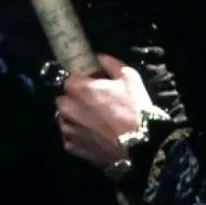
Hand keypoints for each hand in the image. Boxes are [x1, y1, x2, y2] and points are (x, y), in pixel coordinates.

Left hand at [55, 54, 151, 168]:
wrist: (140, 146)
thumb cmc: (134, 109)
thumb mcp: (129, 77)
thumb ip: (110, 63)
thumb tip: (99, 57)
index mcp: (77, 88)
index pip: (70, 78)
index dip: (84, 81)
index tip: (96, 85)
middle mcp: (67, 108)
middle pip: (65, 99)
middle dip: (76, 99)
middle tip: (96, 103)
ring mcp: (68, 130)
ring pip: (65, 119)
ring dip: (75, 117)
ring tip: (95, 122)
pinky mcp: (72, 148)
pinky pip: (70, 137)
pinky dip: (79, 135)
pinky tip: (94, 136)